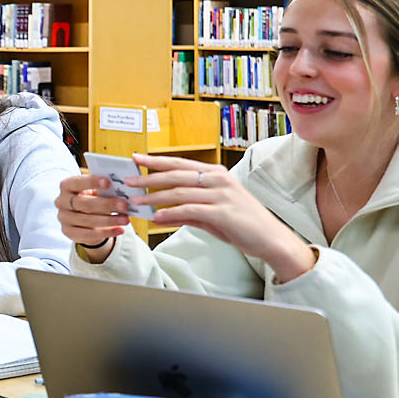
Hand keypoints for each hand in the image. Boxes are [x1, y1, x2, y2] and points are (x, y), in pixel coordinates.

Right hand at [55, 172, 130, 259]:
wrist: (82, 217)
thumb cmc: (91, 197)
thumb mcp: (95, 190)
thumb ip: (103, 189)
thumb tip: (122, 191)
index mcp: (66, 186)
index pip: (77, 182)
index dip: (92, 182)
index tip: (108, 182)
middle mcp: (61, 201)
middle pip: (84, 203)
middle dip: (106, 204)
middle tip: (124, 205)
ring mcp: (63, 218)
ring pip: (87, 220)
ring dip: (109, 220)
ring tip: (125, 219)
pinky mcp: (68, 232)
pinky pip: (88, 234)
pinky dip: (106, 232)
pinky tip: (119, 230)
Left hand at [129, 154, 315, 281]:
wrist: (270, 239)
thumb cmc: (241, 224)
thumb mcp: (210, 216)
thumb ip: (185, 212)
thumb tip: (158, 214)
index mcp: (216, 174)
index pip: (180, 164)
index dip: (156, 161)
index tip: (136, 159)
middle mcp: (219, 180)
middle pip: (176, 174)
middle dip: (149, 177)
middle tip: (128, 180)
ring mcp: (222, 195)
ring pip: (180, 192)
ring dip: (154, 197)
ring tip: (136, 201)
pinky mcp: (223, 212)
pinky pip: (191, 210)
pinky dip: (171, 213)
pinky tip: (156, 217)